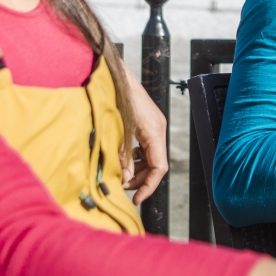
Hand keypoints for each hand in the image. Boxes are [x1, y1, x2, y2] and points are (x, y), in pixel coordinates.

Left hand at [123, 79, 168, 203]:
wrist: (116, 76)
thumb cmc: (116, 99)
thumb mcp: (117, 133)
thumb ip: (123, 157)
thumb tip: (126, 178)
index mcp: (154, 132)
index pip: (160, 167)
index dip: (149, 186)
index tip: (137, 199)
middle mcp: (159, 130)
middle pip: (157, 164)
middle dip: (141, 179)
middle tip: (124, 187)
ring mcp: (155, 126)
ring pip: (152, 157)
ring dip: (139, 169)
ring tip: (122, 176)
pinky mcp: (149, 124)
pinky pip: (148, 147)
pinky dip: (137, 157)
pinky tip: (125, 159)